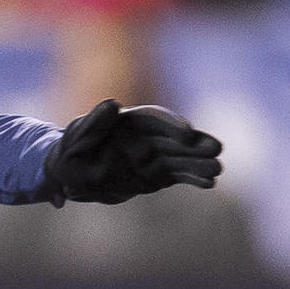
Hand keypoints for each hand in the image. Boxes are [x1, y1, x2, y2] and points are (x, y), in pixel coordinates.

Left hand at [43, 99, 223, 204]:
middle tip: (216, 149)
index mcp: (130, 122)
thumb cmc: (72, 148)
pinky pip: (177, 176)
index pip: (156, 120)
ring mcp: (154, 156)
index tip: (187, 134)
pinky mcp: (156, 174)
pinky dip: (193, 179)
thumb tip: (112, 104)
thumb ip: (94, 122)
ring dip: (199, 164)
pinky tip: (210, 184)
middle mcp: (147, 137)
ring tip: (217, 170)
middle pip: (175, 139)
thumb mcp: (77, 135)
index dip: (172, 126)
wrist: (71, 171)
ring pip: (180, 159)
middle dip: (195, 145)